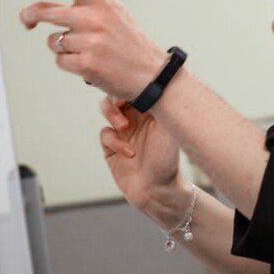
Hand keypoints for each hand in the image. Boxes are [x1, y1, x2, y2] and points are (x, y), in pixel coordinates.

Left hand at [20, 0, 167, 100]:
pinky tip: (90, 64)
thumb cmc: (128, 41)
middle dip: (30, 16)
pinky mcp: (87, 64)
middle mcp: (95, 18)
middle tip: (27, 21)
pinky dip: (70, 64)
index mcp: (101, 2)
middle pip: (46, 11)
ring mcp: (91, 41)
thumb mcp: (111, 11)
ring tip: (88, 50)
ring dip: (63, 47)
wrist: (154, 75)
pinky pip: (60, 61)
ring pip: (53, 40)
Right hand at [99, 96, 191, 225]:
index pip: (137, 86)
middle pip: (118, 93)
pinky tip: (129, 153)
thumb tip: (152, 81)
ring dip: (112, 113)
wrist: (158, 193)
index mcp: (153, 108)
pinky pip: (105, 134)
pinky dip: (114, 141)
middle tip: (121, 103)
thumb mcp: (169, 129)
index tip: (128, 86)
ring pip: (107, 109)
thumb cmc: (168, 160)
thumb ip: (159, 105)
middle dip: (117, 96)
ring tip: (123, 126)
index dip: (129, 83)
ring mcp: (123, 130)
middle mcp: (138, 116)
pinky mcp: (111, 147)